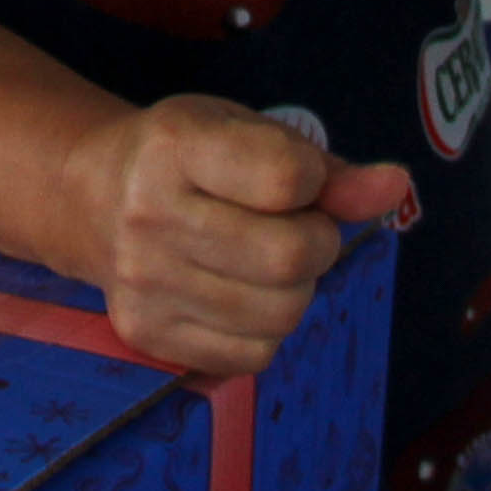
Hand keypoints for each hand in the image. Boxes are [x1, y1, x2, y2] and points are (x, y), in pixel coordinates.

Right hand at [63, 95, 419, 375]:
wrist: (93, 198)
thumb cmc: (188, 158)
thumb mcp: (249, 134)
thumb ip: (326, 167)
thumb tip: (396, 186)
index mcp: (176, 146)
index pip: (287, 178)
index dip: (314, 182)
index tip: (294, 179)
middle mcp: (149, 215)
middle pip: (289, 257)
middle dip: (318, 245)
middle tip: (296, 230)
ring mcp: (143, 282)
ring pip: (279, 315)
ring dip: (296, 292)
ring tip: (267, 263)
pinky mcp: (147, 334)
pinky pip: (252, 356)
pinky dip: (266, 331)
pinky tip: (239, 294)